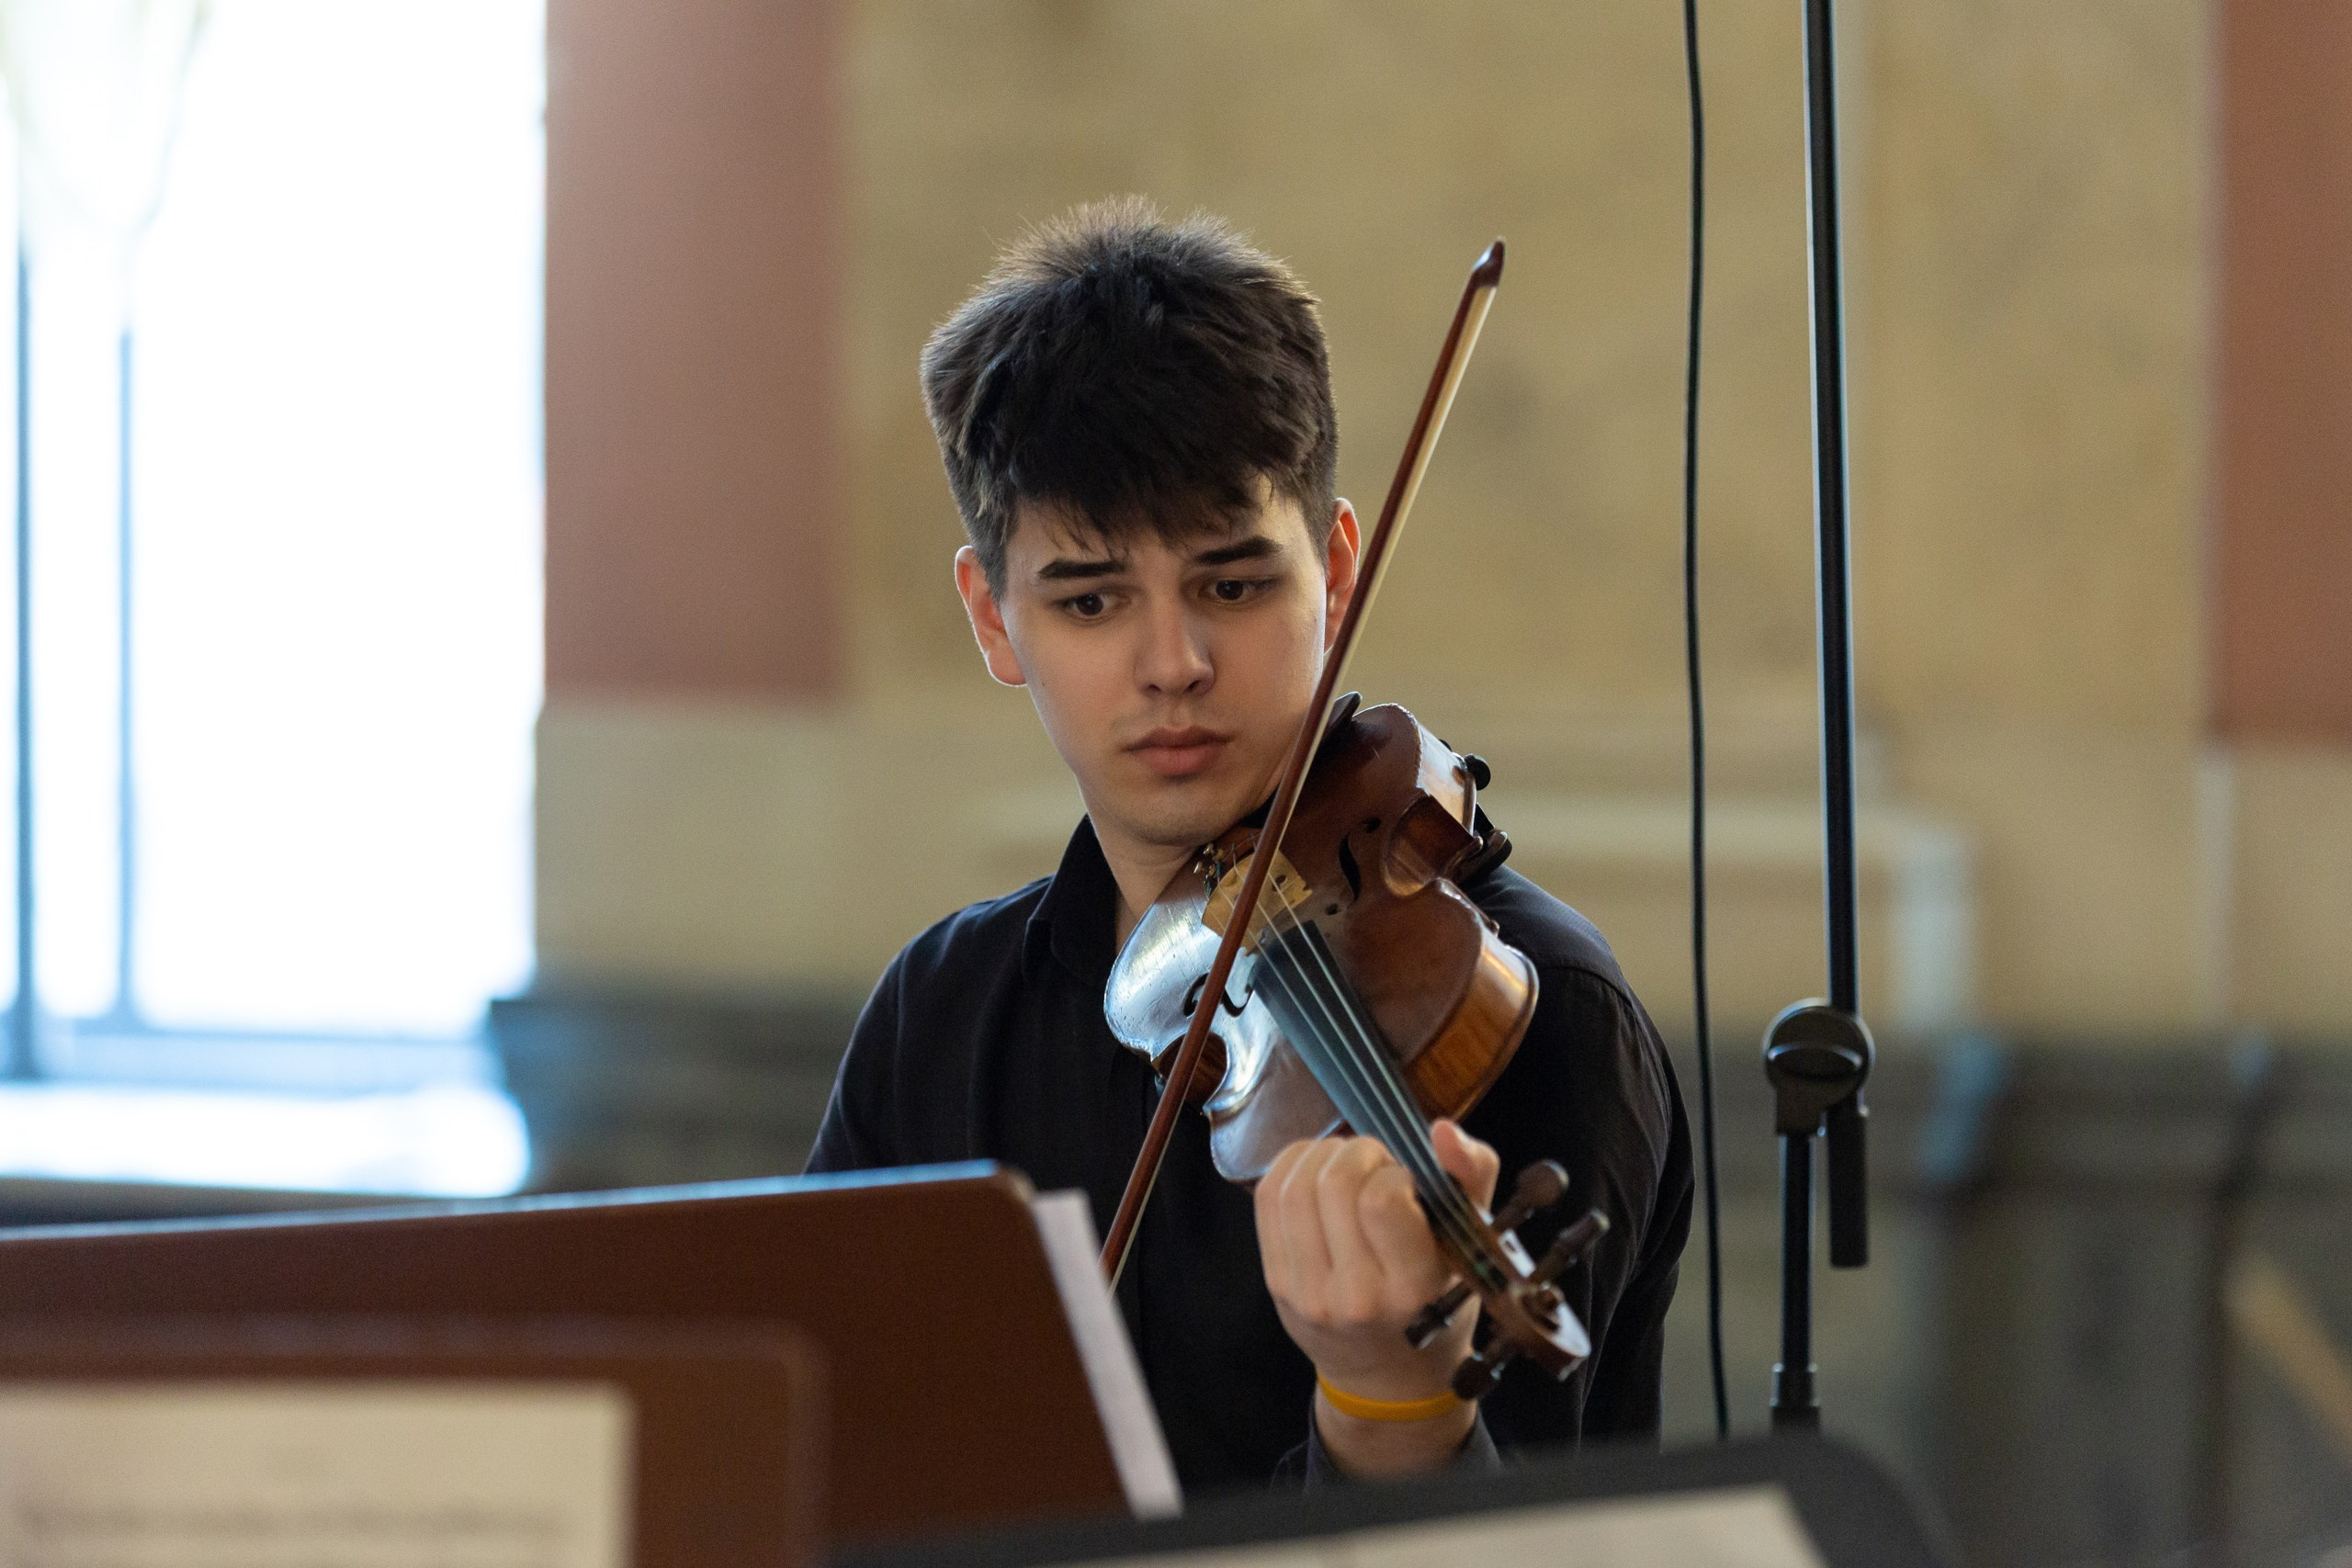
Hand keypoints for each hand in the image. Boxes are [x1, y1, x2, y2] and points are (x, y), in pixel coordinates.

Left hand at [1254, 1119, 1501, 1475]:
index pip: (1382, 1201)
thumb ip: (1471, 1174)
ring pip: (1296, 1185)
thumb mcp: (1471, 1240)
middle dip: (1359, 1152)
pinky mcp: (1275, 1283)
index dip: (1395, 1171)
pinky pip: (1269, 1198)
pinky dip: (1292, 1166)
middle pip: (1335, 1184)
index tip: (1408, 1182)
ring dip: (1323, 1154)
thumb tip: (1441, 1130)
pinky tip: (1316, 1170)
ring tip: (1348, 1164)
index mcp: (1413, 1288)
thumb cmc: (1437, 1296)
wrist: (1387, 1370)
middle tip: (1377, 1163)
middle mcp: (1356, 1298)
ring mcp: (1307, 1293)